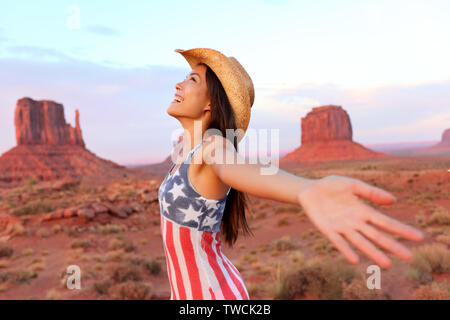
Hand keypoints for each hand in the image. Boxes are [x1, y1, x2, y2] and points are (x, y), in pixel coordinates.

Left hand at [297, 175, 423, 267]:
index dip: (401, 229)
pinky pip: (338, 242)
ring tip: (387, 264)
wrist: (309, 190)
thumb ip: (370, 192)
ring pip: (360, 242)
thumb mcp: (352, 184)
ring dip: (373, 253)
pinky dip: (346, 250)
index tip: (418, 237)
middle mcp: (355, 222)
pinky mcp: (328, 230)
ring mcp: (342, 227)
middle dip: (392, 246)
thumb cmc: (331, 186)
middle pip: (377, 236)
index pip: (385, 222)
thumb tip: (393, 200)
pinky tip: (355, 260)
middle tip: (409, 257)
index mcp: (363, 211)